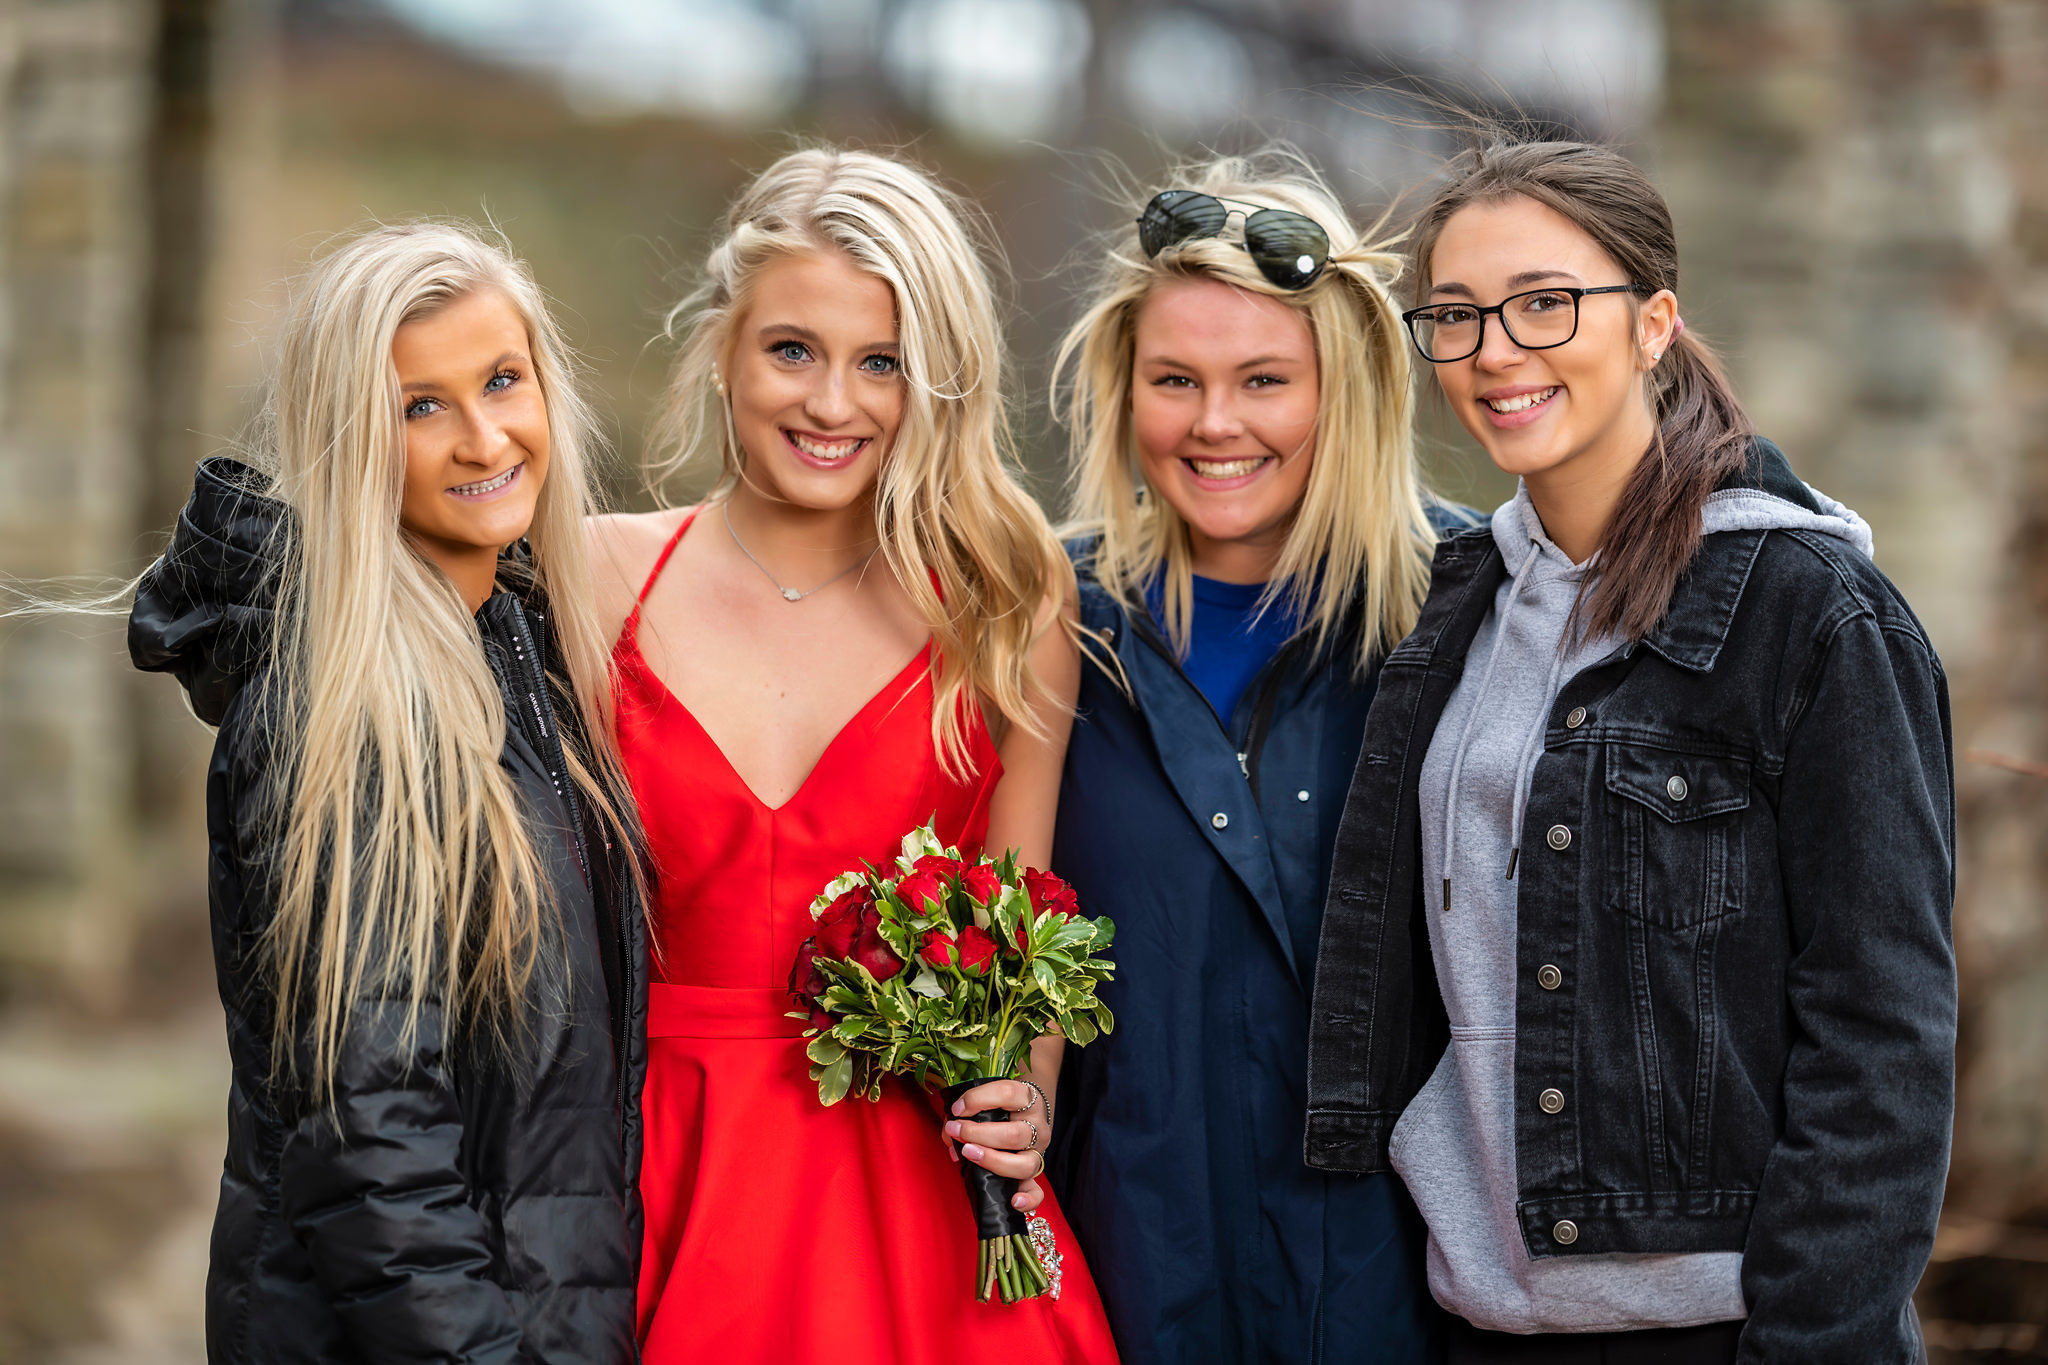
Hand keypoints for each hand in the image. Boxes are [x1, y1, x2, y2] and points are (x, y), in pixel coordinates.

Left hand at [940, 1077, 1049, 1214]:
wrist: (1024, 1113)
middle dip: (978, 1133)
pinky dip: (1028, 1199)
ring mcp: (1038, 1151)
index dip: (977, 1100)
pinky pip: (1036, 1191)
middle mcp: (1037, 1125)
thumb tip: (949, 1136)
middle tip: (955, 1131)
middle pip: (1014, 1133)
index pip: (1007, 1093)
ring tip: (968, 1154)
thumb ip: (964, 1115)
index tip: (956, 1109)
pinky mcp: (1033, 1174)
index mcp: (1026, 1099)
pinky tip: (1014, 1202)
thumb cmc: (998, 1107)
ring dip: (993, 1160)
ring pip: (1024, 1163)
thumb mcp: (985, 1101)